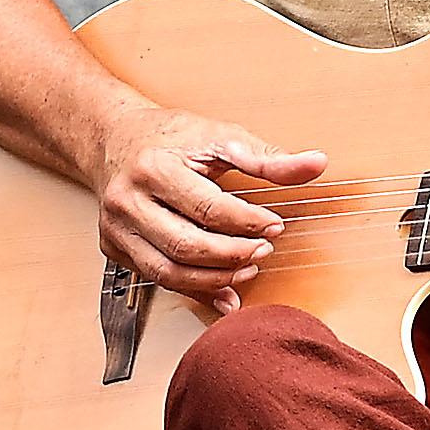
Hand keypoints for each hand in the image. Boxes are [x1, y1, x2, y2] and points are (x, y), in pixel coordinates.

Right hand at [93, 106, 325, 313]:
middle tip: (263, 252)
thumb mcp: (220, 137)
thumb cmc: (169, 138)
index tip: (275, 225)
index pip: (206, 207)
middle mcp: (127, 201)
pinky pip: (158, 279)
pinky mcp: (114, 248)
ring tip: (248, 270)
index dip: (246, 222)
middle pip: (185, 245)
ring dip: (215, 279)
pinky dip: (195, 291)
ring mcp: (116, 228)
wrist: (115, 139)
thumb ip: (267, 158)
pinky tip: (224, 292)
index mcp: (153, 168)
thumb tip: (316, 164)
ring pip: (168, 272)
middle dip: (231, 256)